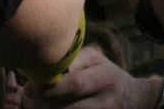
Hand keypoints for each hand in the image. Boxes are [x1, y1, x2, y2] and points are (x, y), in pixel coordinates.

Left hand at [21, 48, 159, 107]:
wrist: (136, 100)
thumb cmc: (108, 75)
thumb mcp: (97, 60)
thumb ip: (75, 60)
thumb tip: (47, 63)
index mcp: (105, 77)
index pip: (77, 84)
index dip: (52, 88)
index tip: (30, 87)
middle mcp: (106, 100)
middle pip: (71, 108)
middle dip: (45, 104)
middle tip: (28, 99)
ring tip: (34, 105)